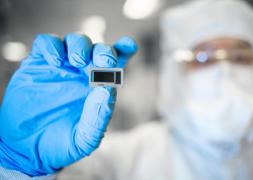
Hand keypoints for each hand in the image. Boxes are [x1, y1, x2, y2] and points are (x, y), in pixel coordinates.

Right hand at [0, 33, 136, 175]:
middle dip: (104, 50)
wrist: (28, 150)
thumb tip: (108, 88)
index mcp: (99, 88)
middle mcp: (83, 73)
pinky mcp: (38, 64)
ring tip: (77, 62)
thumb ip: (98, 116)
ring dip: (80, 46)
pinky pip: (46, 43)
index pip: (116, 64)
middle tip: (104, 61)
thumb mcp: (84, 139)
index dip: (124, 50)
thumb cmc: (61, 145)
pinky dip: (52, 46)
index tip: (130, 46)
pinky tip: (55, 61)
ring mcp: (61, 67)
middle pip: (99, 49)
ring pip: (76, 41)